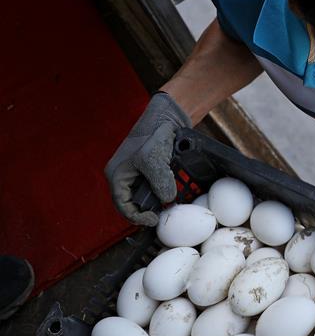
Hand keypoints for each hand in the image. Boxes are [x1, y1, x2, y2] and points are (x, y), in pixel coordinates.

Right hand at [104, 92, 190, 225]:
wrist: (168, 115)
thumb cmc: (154, 134)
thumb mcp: (153, 160)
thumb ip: (159, 182)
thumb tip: (168, 200)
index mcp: (117, 175)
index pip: (122, 205)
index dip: (137, 217)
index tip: (154, 220)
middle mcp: (125, 175)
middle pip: (134, 202)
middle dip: (149, 209)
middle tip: (165, 213)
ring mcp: (138, 172)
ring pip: (147, 194)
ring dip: (159, 199)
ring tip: (171, 202)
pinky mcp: (151, 168)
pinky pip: (156, 185)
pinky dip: (165, 189)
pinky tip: (176, 190)